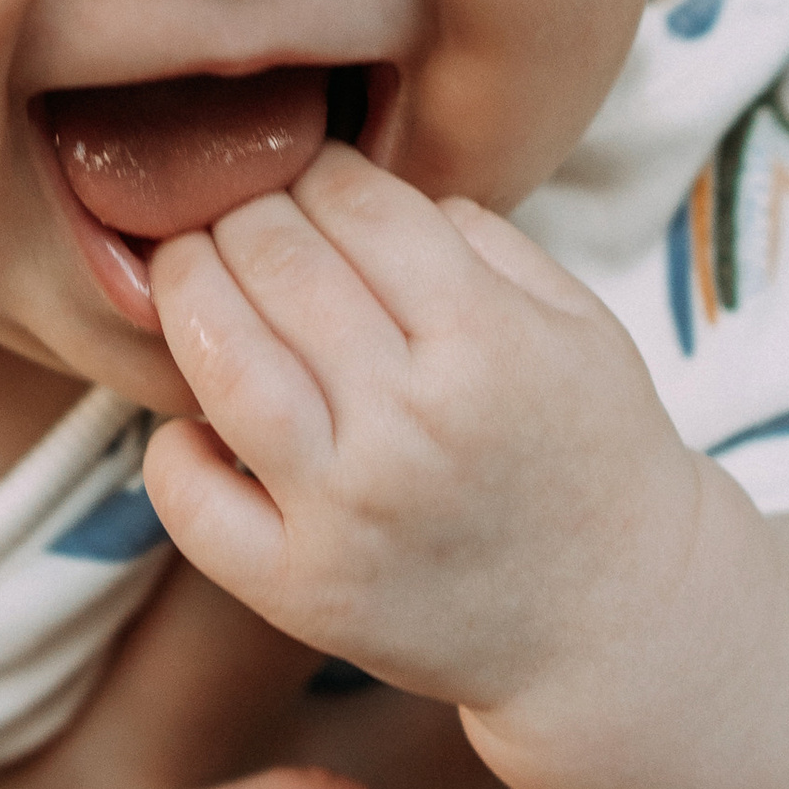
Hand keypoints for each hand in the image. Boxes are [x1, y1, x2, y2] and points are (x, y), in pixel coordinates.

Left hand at [146, 147, 701, 738]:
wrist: (617, 620)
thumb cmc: (591, 450)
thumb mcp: (579, 321)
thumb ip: (482, 237)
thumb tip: (361, 190)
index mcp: (488, 340)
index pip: (357, 205)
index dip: (316, 169)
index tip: (306, 171)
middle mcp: (413, 422)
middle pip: (279, 264)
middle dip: (241, 212)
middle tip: (236, 210)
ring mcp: (351, 511)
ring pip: (224, 364)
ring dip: (186, 294)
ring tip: (187, 273)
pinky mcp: (306, 593)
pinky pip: (195, 507)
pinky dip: (171, 451)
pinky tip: (190, 419)